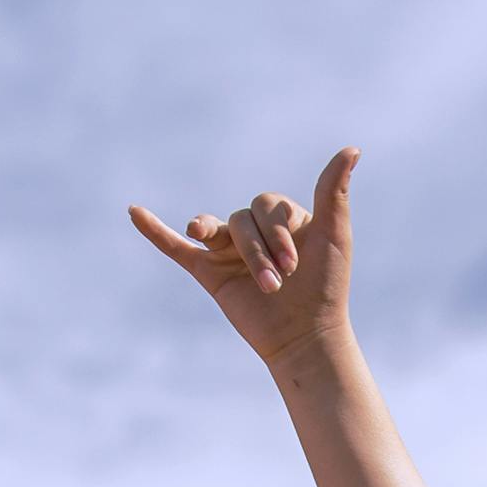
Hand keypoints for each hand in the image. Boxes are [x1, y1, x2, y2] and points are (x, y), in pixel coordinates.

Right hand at [128, 146, 359, 367]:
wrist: (306, 337)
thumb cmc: (327, 287)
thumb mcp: (334, 234)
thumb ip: (333, 192)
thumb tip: (352, 149)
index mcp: (280, 217)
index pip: (267, 205)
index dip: (277, 231)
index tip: (296, 264)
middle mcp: (252, 230)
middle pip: (241, 218)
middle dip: (260, 250)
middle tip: (280, 281)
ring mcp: (227, 250)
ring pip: (216, 230)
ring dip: (240, 255)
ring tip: (262, 284)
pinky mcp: (208, 272)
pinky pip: (174, 246)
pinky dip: (155, 230)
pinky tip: (134, 212)